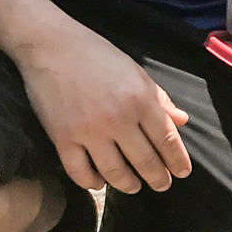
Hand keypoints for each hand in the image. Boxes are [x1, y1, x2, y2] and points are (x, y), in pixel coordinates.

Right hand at [15, 20, 191, 192]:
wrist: (49, 44)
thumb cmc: (96, 54)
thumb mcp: (135, 71)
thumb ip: (159, 98)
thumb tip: (181, 121)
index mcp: (140, 99)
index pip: (167, 141)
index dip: (177, 161)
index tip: (181, 173)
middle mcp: (118, 119)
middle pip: (145, 161)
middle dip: (157, 178)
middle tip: (162, 185)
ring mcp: (89, 131)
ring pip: (115, 173)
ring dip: (128, 185)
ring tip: (133, 186)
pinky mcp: (62, 138)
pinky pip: (80, 172)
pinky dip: (91, 182)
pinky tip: (99, 182)